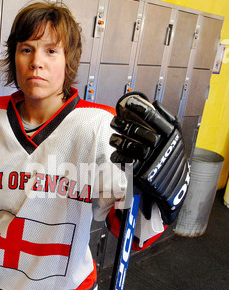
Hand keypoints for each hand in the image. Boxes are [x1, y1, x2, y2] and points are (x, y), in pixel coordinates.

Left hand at [110, 92, 189, 223]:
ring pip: (128, 145)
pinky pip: (124, 161)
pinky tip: (115, 152)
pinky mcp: (141, 173)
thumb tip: (154, 103)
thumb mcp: (176, 137)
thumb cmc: (172, 157)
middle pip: (136, 131)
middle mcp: (160, 147)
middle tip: (113, 121)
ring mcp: (150, 161)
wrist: (174, 186)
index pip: (153, 118)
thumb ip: (168, 119)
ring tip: (112, 137)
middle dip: (122, 124)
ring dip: (116, 139)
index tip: (128, 103)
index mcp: (171, 136)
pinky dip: (117, 155)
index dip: (139, 108)